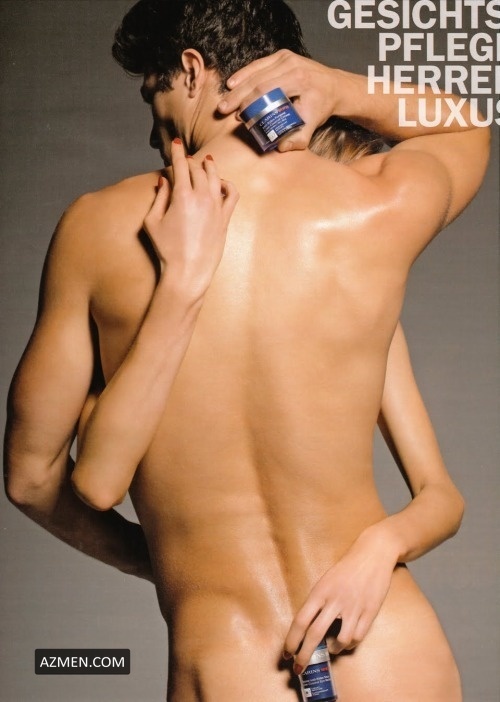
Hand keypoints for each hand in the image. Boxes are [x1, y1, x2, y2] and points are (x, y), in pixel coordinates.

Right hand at [143, 138, 238, 297]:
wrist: (187, 271)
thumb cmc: (166, 250)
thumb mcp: (153, 222)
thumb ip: (159, 197)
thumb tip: (164, 180)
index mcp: (182, 196)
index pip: (181, 166)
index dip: (178, 152)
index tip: (177, 144)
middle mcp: (202, 198)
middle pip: (198, 170)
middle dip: (191, 161)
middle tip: (186, 159)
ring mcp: (216, 208)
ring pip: (216, 178)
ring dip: (209, 167)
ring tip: (206, 161)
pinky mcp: (225, 219)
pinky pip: (232, 195)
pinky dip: (227, 185)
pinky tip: (221, 184)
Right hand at [217, 50, 336, 151]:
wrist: (334, 86)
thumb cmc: (321, 106)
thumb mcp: (313, 125)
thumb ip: (299, 138)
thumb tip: (281, 147)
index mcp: (299, 79)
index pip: (267, 89)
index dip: (249, 102)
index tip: (239, 116)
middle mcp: (292, 64)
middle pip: (257, 80)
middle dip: (238, 96)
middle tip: (224, 109)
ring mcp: (286, 57)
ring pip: (256, 71)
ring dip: (238, 85)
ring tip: (225, 99)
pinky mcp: (282, 55)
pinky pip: (259, 64)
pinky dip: (244, 74)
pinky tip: (232, 83)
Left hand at [284, 526, 397, 672]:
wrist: (372, 555)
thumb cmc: (346, 568)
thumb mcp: (326, 581)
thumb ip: (318, 602)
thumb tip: (307, 627)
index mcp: (320, 591)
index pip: (301, 620)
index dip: (292, 640)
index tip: (286, 654)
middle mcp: (335, 600)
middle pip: (315, 634)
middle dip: (304, 655)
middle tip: (299, 668)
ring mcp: (354, 607)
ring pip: (340, 641)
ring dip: (333, 650)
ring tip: (331, 648)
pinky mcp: (370, 612)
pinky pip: (358, 637)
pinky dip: (350, 644)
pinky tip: (346, 641)